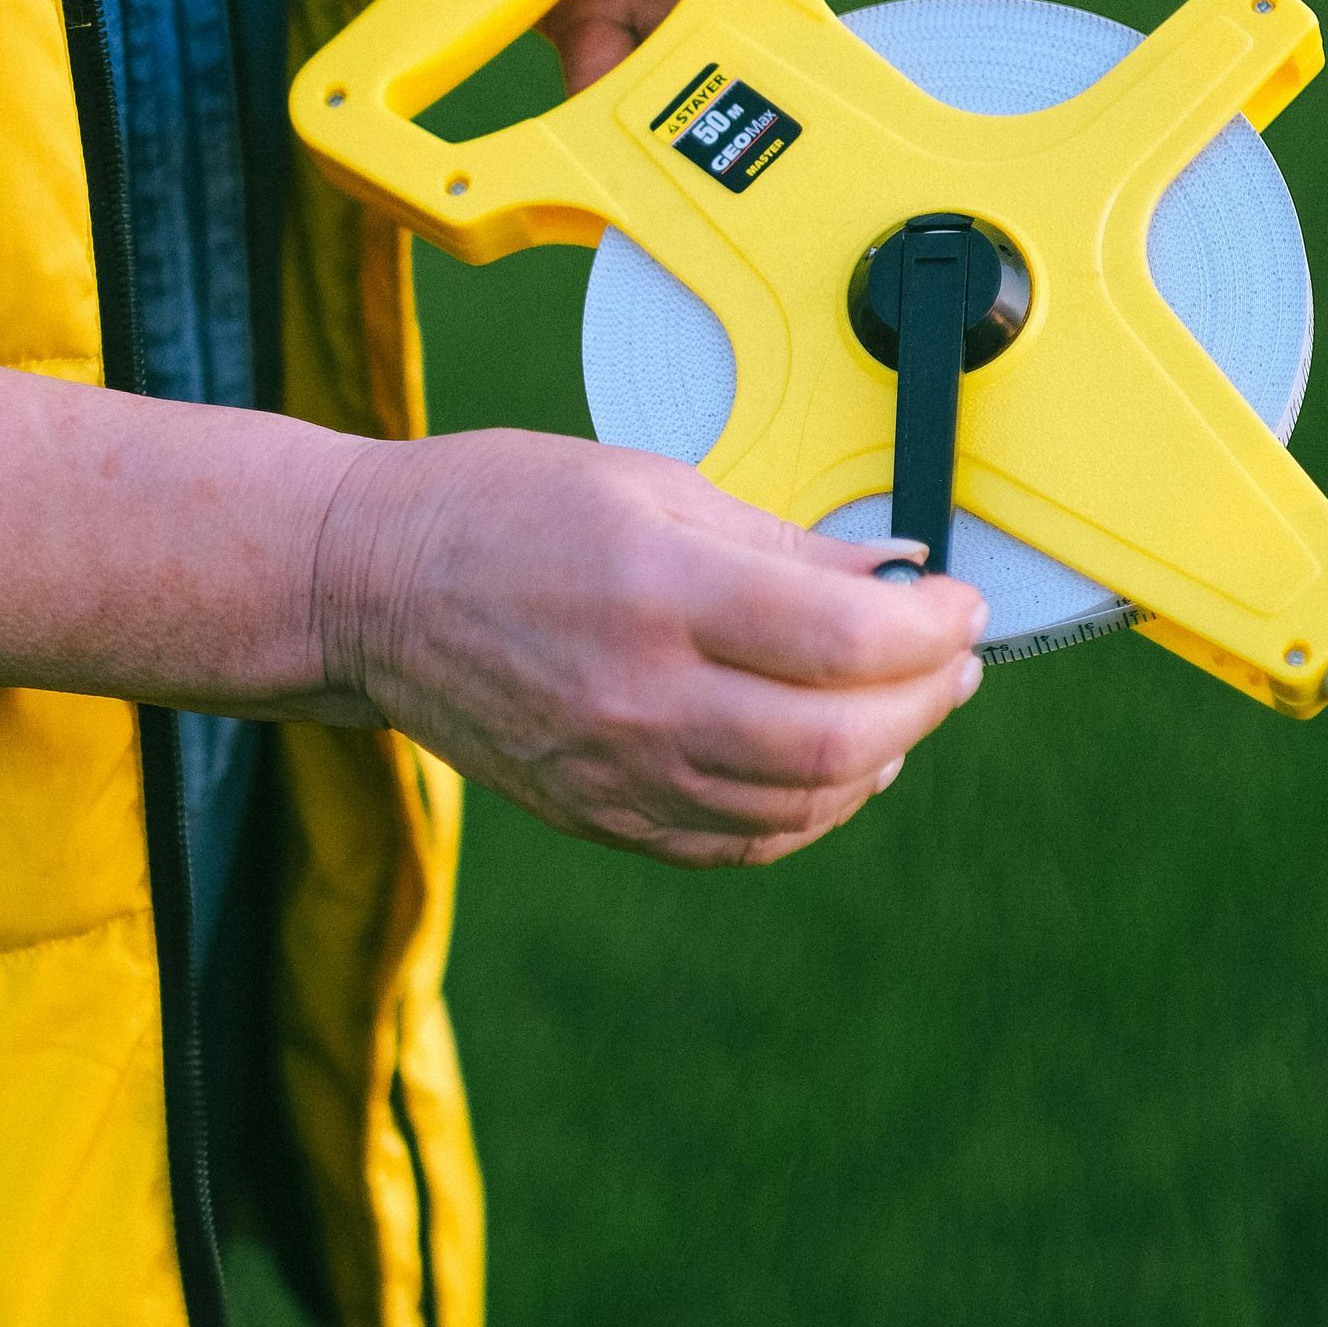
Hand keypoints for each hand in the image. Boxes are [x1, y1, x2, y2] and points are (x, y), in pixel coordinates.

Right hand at [0, 368, 984, 868]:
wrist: (367, 589)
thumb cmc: (500, 510)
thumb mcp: (652, 484)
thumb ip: (784, 545)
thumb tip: (902, 579)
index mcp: (653, 590)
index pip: (842, 640)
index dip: (931, 630)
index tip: (960, 604)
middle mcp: (635, 695)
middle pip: (835, 742)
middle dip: (924, 701)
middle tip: (953, 659)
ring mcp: (614, 770)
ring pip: (797, 807)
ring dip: (879, 762)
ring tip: (903, 707)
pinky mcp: (598, 814)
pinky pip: (736, 842)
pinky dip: (808, 813)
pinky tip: (832, 768)